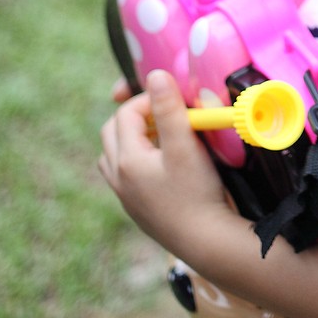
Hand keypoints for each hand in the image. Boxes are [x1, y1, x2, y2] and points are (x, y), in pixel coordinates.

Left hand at [98, 70, 228, 252]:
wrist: (205, 242)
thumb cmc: (197, 192)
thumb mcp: (185, 146)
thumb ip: (169, 109)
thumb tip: (155, 74)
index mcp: (126, 159)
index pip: (126, 114)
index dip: (148, 99)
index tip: (174, 99)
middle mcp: (118, 178)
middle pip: (112, 132)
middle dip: (135, 116)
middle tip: (164, 114)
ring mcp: (125, 196)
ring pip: (114, 155)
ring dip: (133, 138)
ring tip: (162, 136)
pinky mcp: (137, 209)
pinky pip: (124, 175)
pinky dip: (137, 160)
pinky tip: (163, 163)